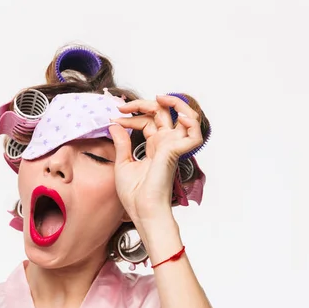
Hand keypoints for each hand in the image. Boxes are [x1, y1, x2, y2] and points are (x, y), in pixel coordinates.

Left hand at [109, 95, 202, 224]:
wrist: (141, 209)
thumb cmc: (134, 194)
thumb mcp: (122, 163)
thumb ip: (121, 143)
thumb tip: (114, 125)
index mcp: (154, 147)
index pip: (148, 122)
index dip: (132, 116)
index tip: (114, 118)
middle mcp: (165, 144)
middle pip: (163, 114)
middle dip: (144, 104)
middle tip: (123, 106)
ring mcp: (172, 147)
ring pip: (186, 118)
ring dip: (175, 103)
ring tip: (158, 97)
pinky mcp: (175, 152)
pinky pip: (194, 135)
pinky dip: (191, 122)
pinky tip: (178, 115)